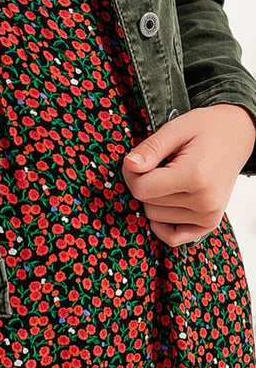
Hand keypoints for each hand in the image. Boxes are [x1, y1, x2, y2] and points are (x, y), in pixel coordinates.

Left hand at [121, 104, 255, 247]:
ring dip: (155, 198)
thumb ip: (151, 148)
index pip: (141, 189)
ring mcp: (208, 216)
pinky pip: (173, 238)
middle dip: (144, 183)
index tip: (138, 160)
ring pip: (156, 218)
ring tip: (170, 176)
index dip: (131, 173)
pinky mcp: (209, 224)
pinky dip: (162, 224)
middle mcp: (204, 202)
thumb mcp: (176, 129)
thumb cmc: (207, 129)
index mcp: (195, 177)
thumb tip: (129, 165)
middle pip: (147, 204)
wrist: (238, 136)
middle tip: (157, 164)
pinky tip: (165, 202)